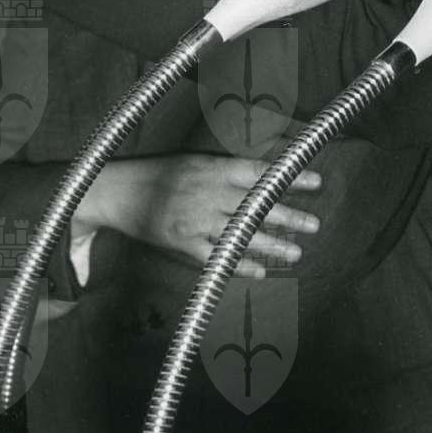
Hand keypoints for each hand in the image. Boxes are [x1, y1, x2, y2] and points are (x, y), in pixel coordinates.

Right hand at [81, 155, 322, 279]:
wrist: (115, 190)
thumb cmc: (158, 173)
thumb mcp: (194, 160)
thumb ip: (226, 168)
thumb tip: (263, 173)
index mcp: (213, 168)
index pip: (261, 172)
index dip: (290, 178)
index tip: (317, 182)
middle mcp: (208, 193)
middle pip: (257, 206)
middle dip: (289, 217)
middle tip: (315, 225)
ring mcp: (196, 219)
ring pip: (242, 234)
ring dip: (271, 245)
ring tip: (297, 253)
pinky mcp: (181, 242)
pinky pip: (216, 257)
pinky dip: (238, 264)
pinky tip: (260, 271)